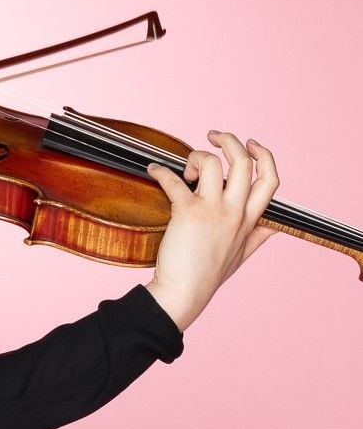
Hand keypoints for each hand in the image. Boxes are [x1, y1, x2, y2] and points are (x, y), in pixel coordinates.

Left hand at [144, 131, 278, 331]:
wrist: (184, 292)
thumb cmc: (209, 274)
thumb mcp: (244, 255)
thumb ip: (260, 235)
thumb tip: (275, 225)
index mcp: (250, 220)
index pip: (271, 180)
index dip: (264, 155)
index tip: (250, 143)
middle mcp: (235, 212)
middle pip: (243, 162)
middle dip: (229, 140)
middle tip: (212, 136)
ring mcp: (212, 211)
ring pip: (211, 163)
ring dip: (195, 156)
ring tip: (185, 169)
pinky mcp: (187, 212)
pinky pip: (173, 179)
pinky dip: (160, 170)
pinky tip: (153, 171)